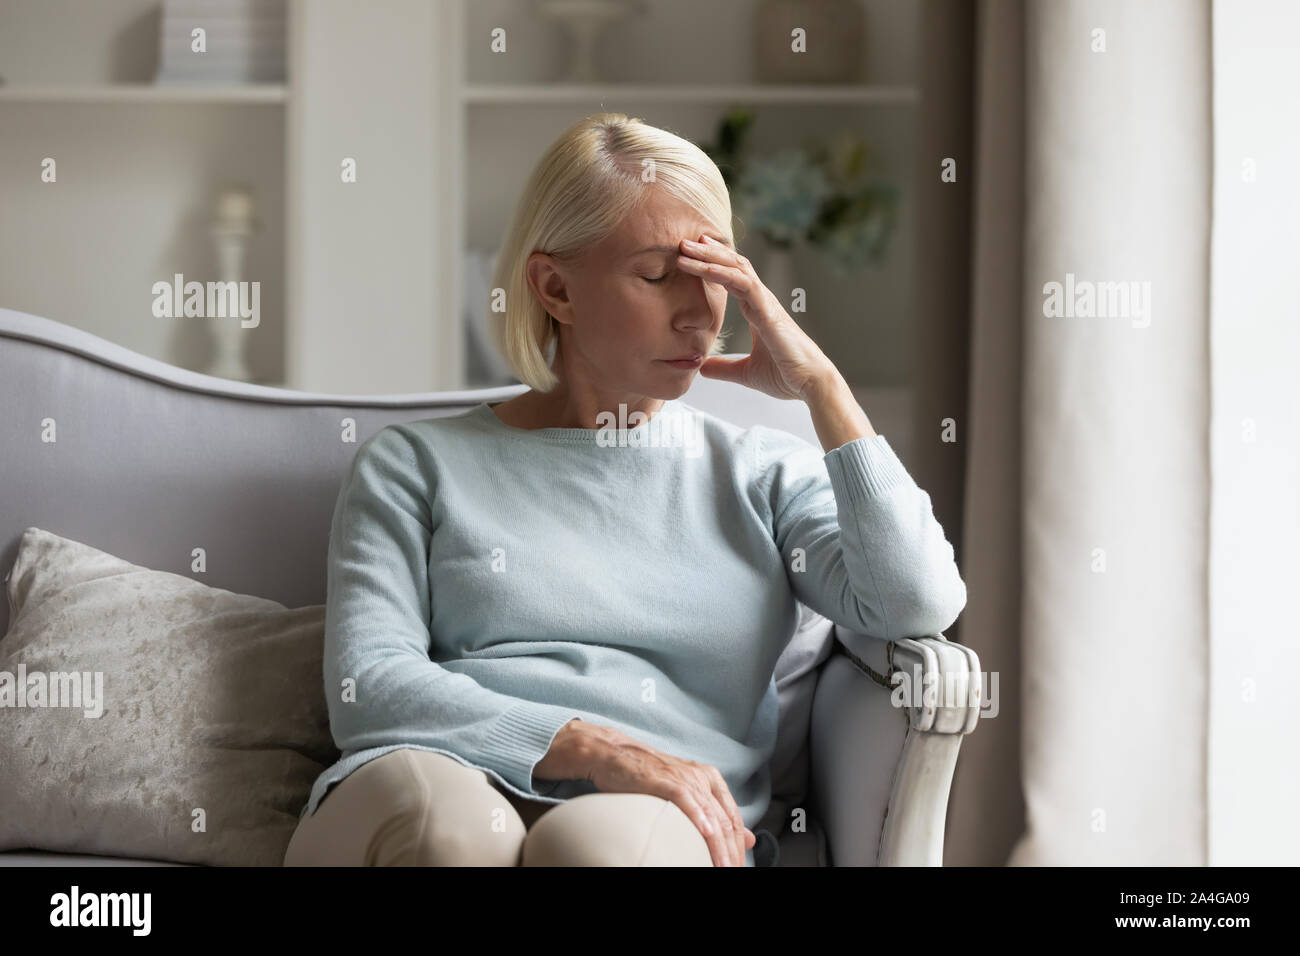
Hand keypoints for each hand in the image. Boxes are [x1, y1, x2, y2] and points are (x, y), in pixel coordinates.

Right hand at [545, 720, 754, 866]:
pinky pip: (685, 799)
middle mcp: (702, 778)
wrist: (615, 754)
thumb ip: (715, 813)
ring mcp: (684, 778)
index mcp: (711, 780)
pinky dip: (697, 816)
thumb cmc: (647, 776)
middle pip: (725, 821)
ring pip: (709, 815)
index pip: (733, 819)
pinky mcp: (665, 779)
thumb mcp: (686, 792)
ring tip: (722, 866)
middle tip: (732, 872)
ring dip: (718, 846)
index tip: (738, 866)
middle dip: (731, 852)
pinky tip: (705, 833)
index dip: (739, 847)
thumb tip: (749, 838)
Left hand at [676, 234, 835, 401]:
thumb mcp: (746, 373)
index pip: (732, 278)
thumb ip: (724, 368)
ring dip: (709, 257)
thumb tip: (701, 368)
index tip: (690, 255)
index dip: (712, 264)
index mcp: (756, 310)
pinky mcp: (769, 312)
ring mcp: (766, 303)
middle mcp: (761, 301)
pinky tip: (704, 267)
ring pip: (736, 268)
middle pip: (732, 266)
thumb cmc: (786, 376)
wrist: (810, 384)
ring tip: (685, 248)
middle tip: (682, 243)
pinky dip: (723, 273)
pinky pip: (744, 285)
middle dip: (706, 253)